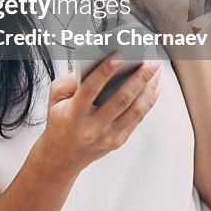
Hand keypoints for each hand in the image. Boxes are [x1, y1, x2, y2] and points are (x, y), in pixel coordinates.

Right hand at [33, 58, 161, 173]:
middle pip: (121, 100)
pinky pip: (138, 118)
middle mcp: (92, 128)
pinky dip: (148, 100)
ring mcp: (108, 136)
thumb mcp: (55, 97)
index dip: (104, 72)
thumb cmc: (60, 120)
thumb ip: (70, 80)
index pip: (90, 90)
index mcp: (74, 115)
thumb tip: (96, 64)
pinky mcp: (119, 140)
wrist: (63, 154)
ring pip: (135, 110)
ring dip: (149, 88)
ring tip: (156, 70)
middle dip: (139, 78)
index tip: (118, 56)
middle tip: (150, 61)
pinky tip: (153, 87)